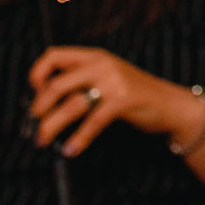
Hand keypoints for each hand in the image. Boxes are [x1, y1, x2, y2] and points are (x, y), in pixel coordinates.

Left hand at [26, 46, 204, 158]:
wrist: (170, 104)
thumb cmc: (132, 95)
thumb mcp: (106, 78)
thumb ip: (80, 80)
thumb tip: (41, 101)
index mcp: (95, 56)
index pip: (54, 55)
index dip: (37, 73)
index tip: (35, 93)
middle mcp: (102, 64)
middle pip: (56, 85)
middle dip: (39, 109)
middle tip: (34, 125)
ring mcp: (114, 82)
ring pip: (70, 105)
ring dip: (51, 126)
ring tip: (43, 140)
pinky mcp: (124, 101)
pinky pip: (92, 122)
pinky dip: (78, 138)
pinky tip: (70, 150)